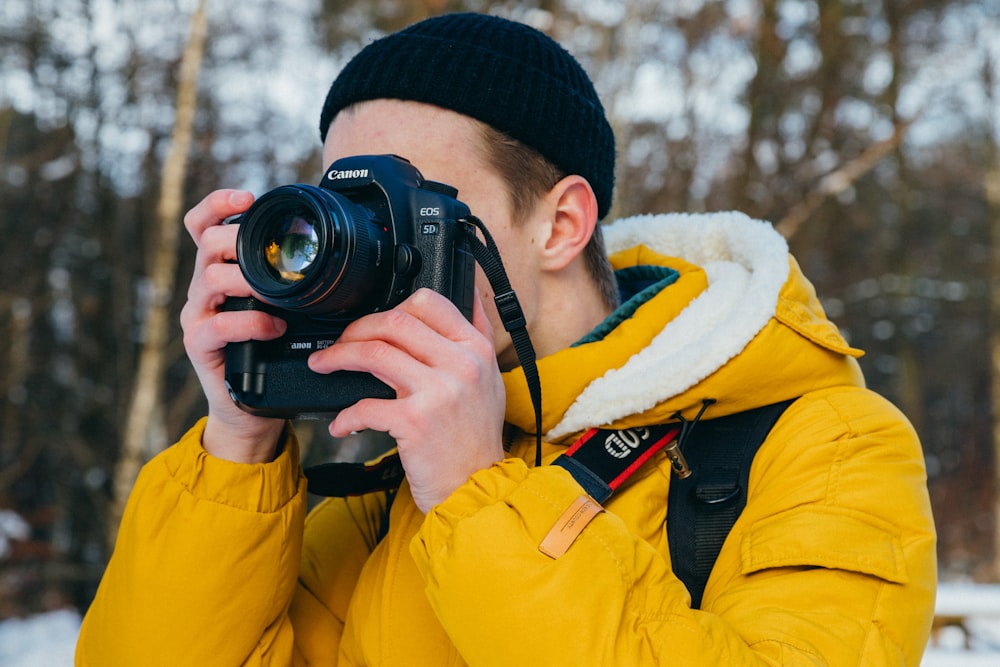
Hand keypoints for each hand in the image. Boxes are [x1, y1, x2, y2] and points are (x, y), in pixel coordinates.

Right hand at [180, 189, 286, 462]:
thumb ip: (292, 281)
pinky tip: (275, 326)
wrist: (251, 407)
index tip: (247, 198)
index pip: (203, 226)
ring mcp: (197, 315)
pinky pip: (219, 324)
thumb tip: (335, 255)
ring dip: (248, 280)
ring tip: (278, 294)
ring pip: (210, 278)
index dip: (218, 204)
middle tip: (272, 255)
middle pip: (207, 243)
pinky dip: (251, 322)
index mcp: (222, 272)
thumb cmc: (271, 353)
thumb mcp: (283, 308)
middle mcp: (204, 288)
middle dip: (239, 240)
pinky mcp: (199, 344)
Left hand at [309, 288, 505, 511]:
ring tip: (323, 365)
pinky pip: (365, 405)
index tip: (375, 322)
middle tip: (340, 342)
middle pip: (395, 322)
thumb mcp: (490, 379)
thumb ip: (477, 335)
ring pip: (374, 352)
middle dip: (356, 328)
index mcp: (477, 349)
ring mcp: (439, 392)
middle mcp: (461, 365)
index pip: (430, 302)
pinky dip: (345, 415)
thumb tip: (467, 290)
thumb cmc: (476, 438)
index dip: (393, 306)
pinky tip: (341, 424)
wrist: (477, 488)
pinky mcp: (415, 422)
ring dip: (338, 357)